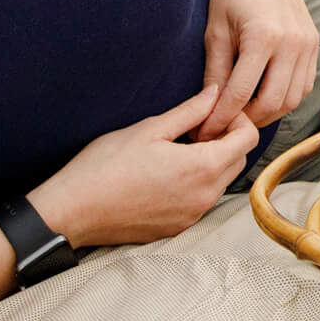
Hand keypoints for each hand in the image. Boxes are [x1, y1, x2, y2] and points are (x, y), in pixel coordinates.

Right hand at [28, 87, 258, 249]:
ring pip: (221, 181)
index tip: (212, 113)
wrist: (70, 212)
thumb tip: (216, 92)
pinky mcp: (176, 228)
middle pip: (238, 160)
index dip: (237, 119)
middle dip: (227, 139)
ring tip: (180, 148)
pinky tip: (167, 172)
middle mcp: (205, 196)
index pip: (249, 139)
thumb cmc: (105, 166)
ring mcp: (191, 216)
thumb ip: (190, 110)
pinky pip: (201, 199)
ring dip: (212, 162)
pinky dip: (196, 183)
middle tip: (197, 127)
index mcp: (203, 168)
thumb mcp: (150, 128)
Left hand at [199, 0, 318, 140]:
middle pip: (271, 104)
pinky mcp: (315, 44)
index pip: (240, 94)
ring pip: (292, 100)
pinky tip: (264, 96)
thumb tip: (210, 111)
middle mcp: (292, 42)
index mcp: (263, 36)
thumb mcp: (215, 31)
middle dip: (244, 121)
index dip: (219, 119)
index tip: (203, 132)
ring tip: (243, 113)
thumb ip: (215, 73)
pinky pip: (305, 86)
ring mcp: (308, 44)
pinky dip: (286, 99)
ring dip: (267, 113)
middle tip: (223, 126)